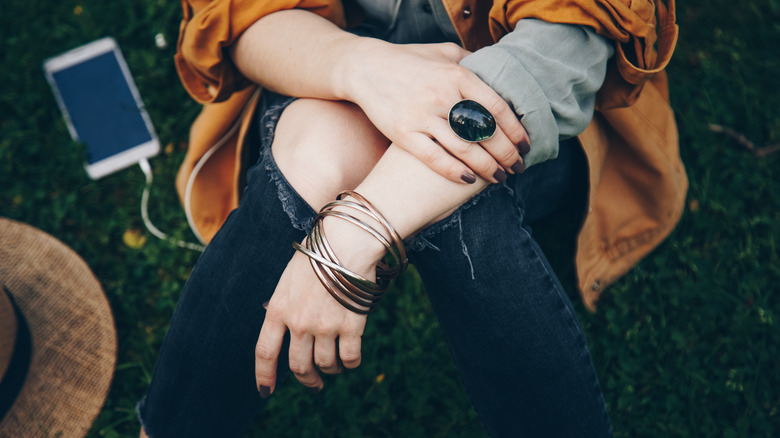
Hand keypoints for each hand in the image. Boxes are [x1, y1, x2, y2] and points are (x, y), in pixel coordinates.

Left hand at [255, 224, 382, 395]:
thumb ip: (285, 306)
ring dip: (330, 370)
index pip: (265, 352)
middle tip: (314, 384)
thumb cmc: (318, 254)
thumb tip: (286, 329)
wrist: (346, 242)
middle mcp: (299, 322)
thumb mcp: (289, 279)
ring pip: (326, 364)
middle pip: (299, 365)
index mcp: (278, 309)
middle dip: (306, 380)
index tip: (266, 391)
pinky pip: (350, 357)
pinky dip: (351, 363)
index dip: (264, 376)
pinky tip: (351, 359)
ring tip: (334, 367)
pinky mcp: (351, 325)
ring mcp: (325, 326)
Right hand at [339, 41, 529, 183]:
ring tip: (500, 177)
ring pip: (464, 149)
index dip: (516, 131)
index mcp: (458, 75)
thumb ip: (471, 61)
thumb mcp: (443, 52)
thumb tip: (498, 73)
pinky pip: (434, 158)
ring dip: (487, 167)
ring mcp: (422, 116)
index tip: (526, 145)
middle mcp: (443, 96)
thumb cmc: (409, 61)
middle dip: (507, 154)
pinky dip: (454, 171)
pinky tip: (470, 179)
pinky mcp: (403, 133)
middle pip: (485, 132)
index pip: (497, 108)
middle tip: (518, 167)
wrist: (365, 67)